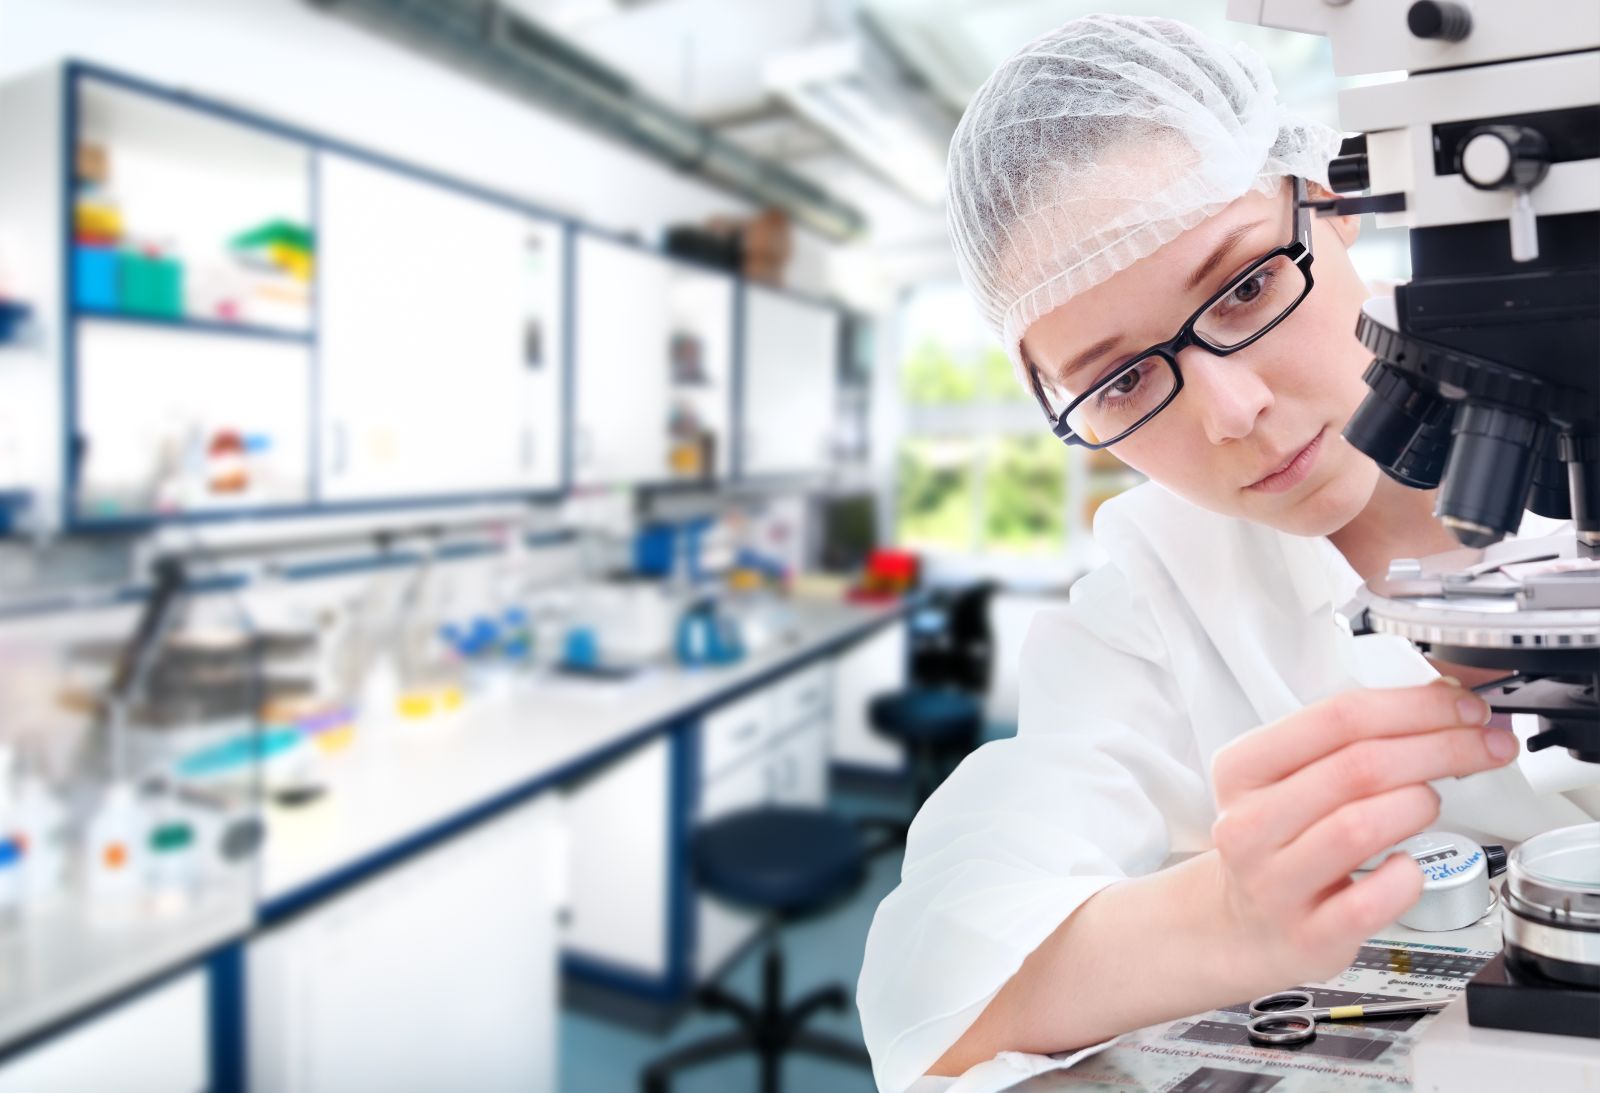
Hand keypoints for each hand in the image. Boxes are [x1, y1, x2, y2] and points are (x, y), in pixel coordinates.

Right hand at [1206, 679, 1513, 987]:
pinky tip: (1409, 866)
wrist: (1244, 926)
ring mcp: (1275, 882)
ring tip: (1434, 803)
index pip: (1338, 718)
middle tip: (1486, 746)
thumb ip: (1346, 744)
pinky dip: (1407, 877)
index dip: (1415, 707)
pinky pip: (1372, 900)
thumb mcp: (1284, 782)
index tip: (1464, 709)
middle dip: (1442, 748)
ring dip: (1420, 804)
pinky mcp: (1308, 934)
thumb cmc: (1279, 844)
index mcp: (1243, 770)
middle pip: (1360, 767)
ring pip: (1362, 826)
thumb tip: (1441, 705)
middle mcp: (1251, 823)